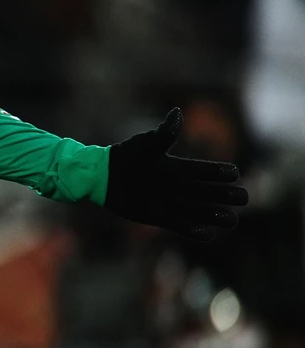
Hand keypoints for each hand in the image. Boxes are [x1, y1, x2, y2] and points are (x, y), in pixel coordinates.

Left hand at [104, 108, 247, 240]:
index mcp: (179, 167)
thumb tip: (178, 113)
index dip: (221, 172)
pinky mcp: (158, 216)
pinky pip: (179, 225)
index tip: (234, 173)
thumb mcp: (146, 144)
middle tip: (244, 198)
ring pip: (199, 210)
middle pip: (209, 192)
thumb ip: (165, 133)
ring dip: (215, 215)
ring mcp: (169, 202)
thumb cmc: (125, 156)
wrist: (102, 176)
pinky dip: (193, 230)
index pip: (207, 170)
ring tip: (232, 221)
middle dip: (226, 195)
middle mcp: (178, 186)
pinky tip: (208, 234)